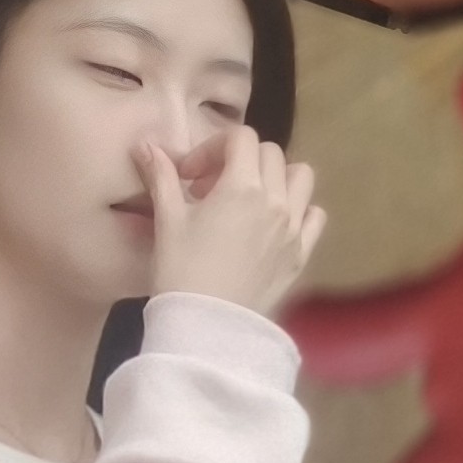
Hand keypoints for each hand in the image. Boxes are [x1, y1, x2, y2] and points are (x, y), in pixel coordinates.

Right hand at [138, 126, 323, 315]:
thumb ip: (161, 176)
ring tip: (247, 198)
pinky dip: (299, 209)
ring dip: (276, 177)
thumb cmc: (182, 269)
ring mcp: (295, 228)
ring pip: (302, 178)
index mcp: (244, 187)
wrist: (209, 323)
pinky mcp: (302, 253)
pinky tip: (272, 223)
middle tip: (209, 188)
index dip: (212, 147)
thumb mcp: (168, 219)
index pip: (241, 139)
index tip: (188, 174)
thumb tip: (147, 144)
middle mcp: (277, 202)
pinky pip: (315, 216)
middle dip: (240, 159)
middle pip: (271, 154)